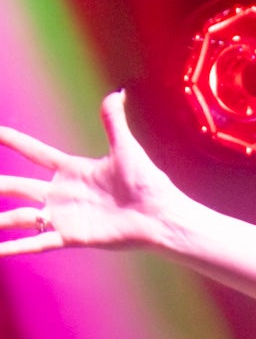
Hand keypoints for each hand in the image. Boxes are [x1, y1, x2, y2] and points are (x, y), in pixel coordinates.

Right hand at [0, 92, 173, 255]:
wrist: (159, 215)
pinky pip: (37, 242)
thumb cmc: (147, 183)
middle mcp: (62, 193)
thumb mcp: (126, 148)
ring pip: (19, 217)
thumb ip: (113, 121)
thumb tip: (118, 92)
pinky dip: (15, 247)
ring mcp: (64, 216)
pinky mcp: (70, 236)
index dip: (13, 141)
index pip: (34, 152)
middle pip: (16, 187)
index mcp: (72, 170)